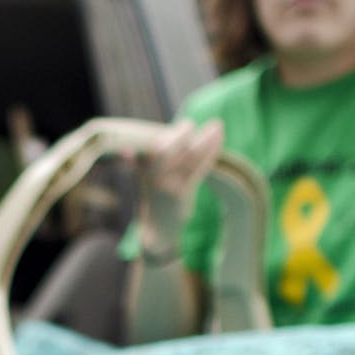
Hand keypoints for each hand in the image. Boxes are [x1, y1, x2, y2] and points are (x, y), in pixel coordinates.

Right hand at [138, 118, 223, 252]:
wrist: (157, 229)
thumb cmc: (152, 199)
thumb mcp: (141, 179)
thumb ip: (141, 161)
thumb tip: (136, 144)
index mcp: (142, 168)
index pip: (157, 145)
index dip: (173, 133)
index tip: (185, 126)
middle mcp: (153, 176)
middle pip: (168, 149)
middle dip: (183, 134)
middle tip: (194, 125)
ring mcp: (167, 185)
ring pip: (188, 157)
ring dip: (205, 139)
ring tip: (217, 125)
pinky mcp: (182, 194)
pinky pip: (199, 169)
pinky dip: (211, 153)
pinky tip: (218, 142)